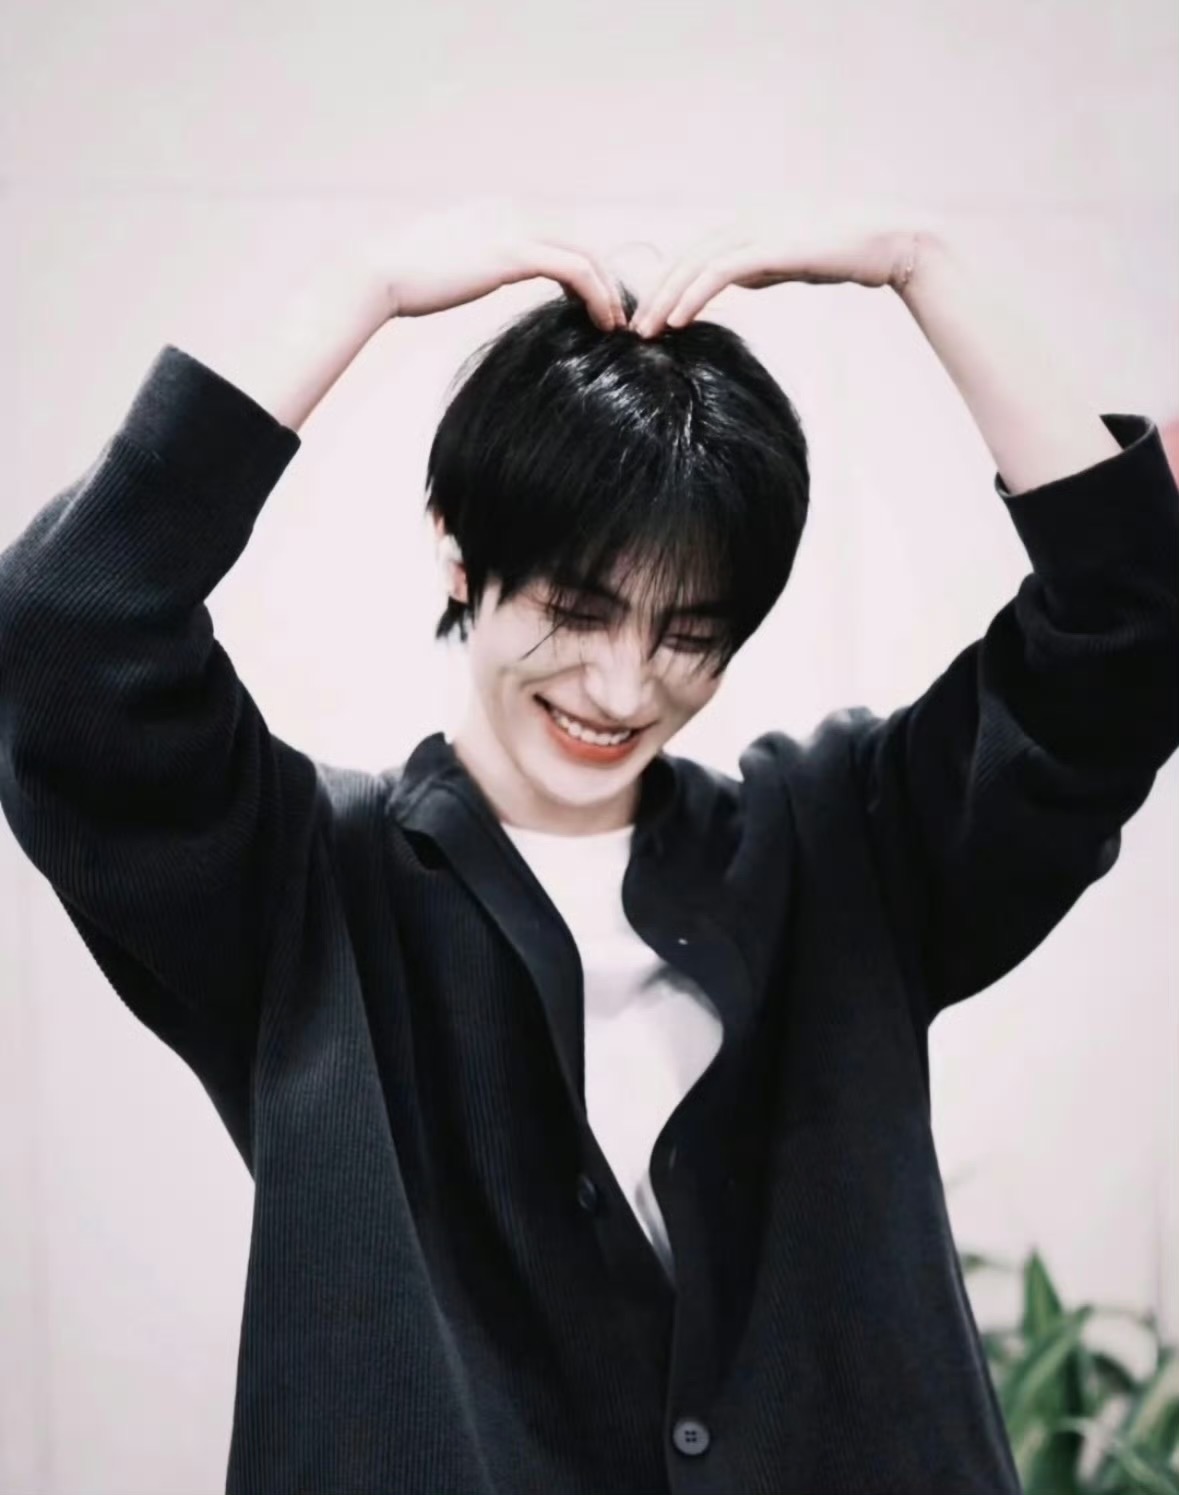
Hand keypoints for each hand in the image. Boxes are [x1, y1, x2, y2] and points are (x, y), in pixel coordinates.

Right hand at [356, 197, 625, 331]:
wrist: (380, 272)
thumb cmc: (404, 278)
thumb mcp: (449, 264)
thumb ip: (473, 261)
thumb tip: (474, 274)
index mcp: (500, 213)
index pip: (558, 236)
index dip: (583, 269)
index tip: (592, 304)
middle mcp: (514, 212)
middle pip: (581, 240)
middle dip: (606, 279)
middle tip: (616, 315)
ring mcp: (516, 228)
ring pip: (586, 253)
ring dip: (608, 290)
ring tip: (614, 324)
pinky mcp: (515, 253)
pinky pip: (576, 269)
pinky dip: (598, 295)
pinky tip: (603, 321)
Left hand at [628, 214, 921, 336]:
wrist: (890, 241)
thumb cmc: (848, 252)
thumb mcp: (793, 262)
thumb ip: (762, 268)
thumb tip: (737, 280)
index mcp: (750, 224)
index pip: (696, 254)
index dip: (668, 285)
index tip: (650, 316)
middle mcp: (748, 221)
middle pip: (685, 258)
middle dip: (655, 294)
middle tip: (632, 328)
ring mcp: (759, 230)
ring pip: (695, 265)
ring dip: (665, 300)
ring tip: (645, 332)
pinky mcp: (771, 246)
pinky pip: (719, 272)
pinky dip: (693, 296)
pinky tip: (675, 321)